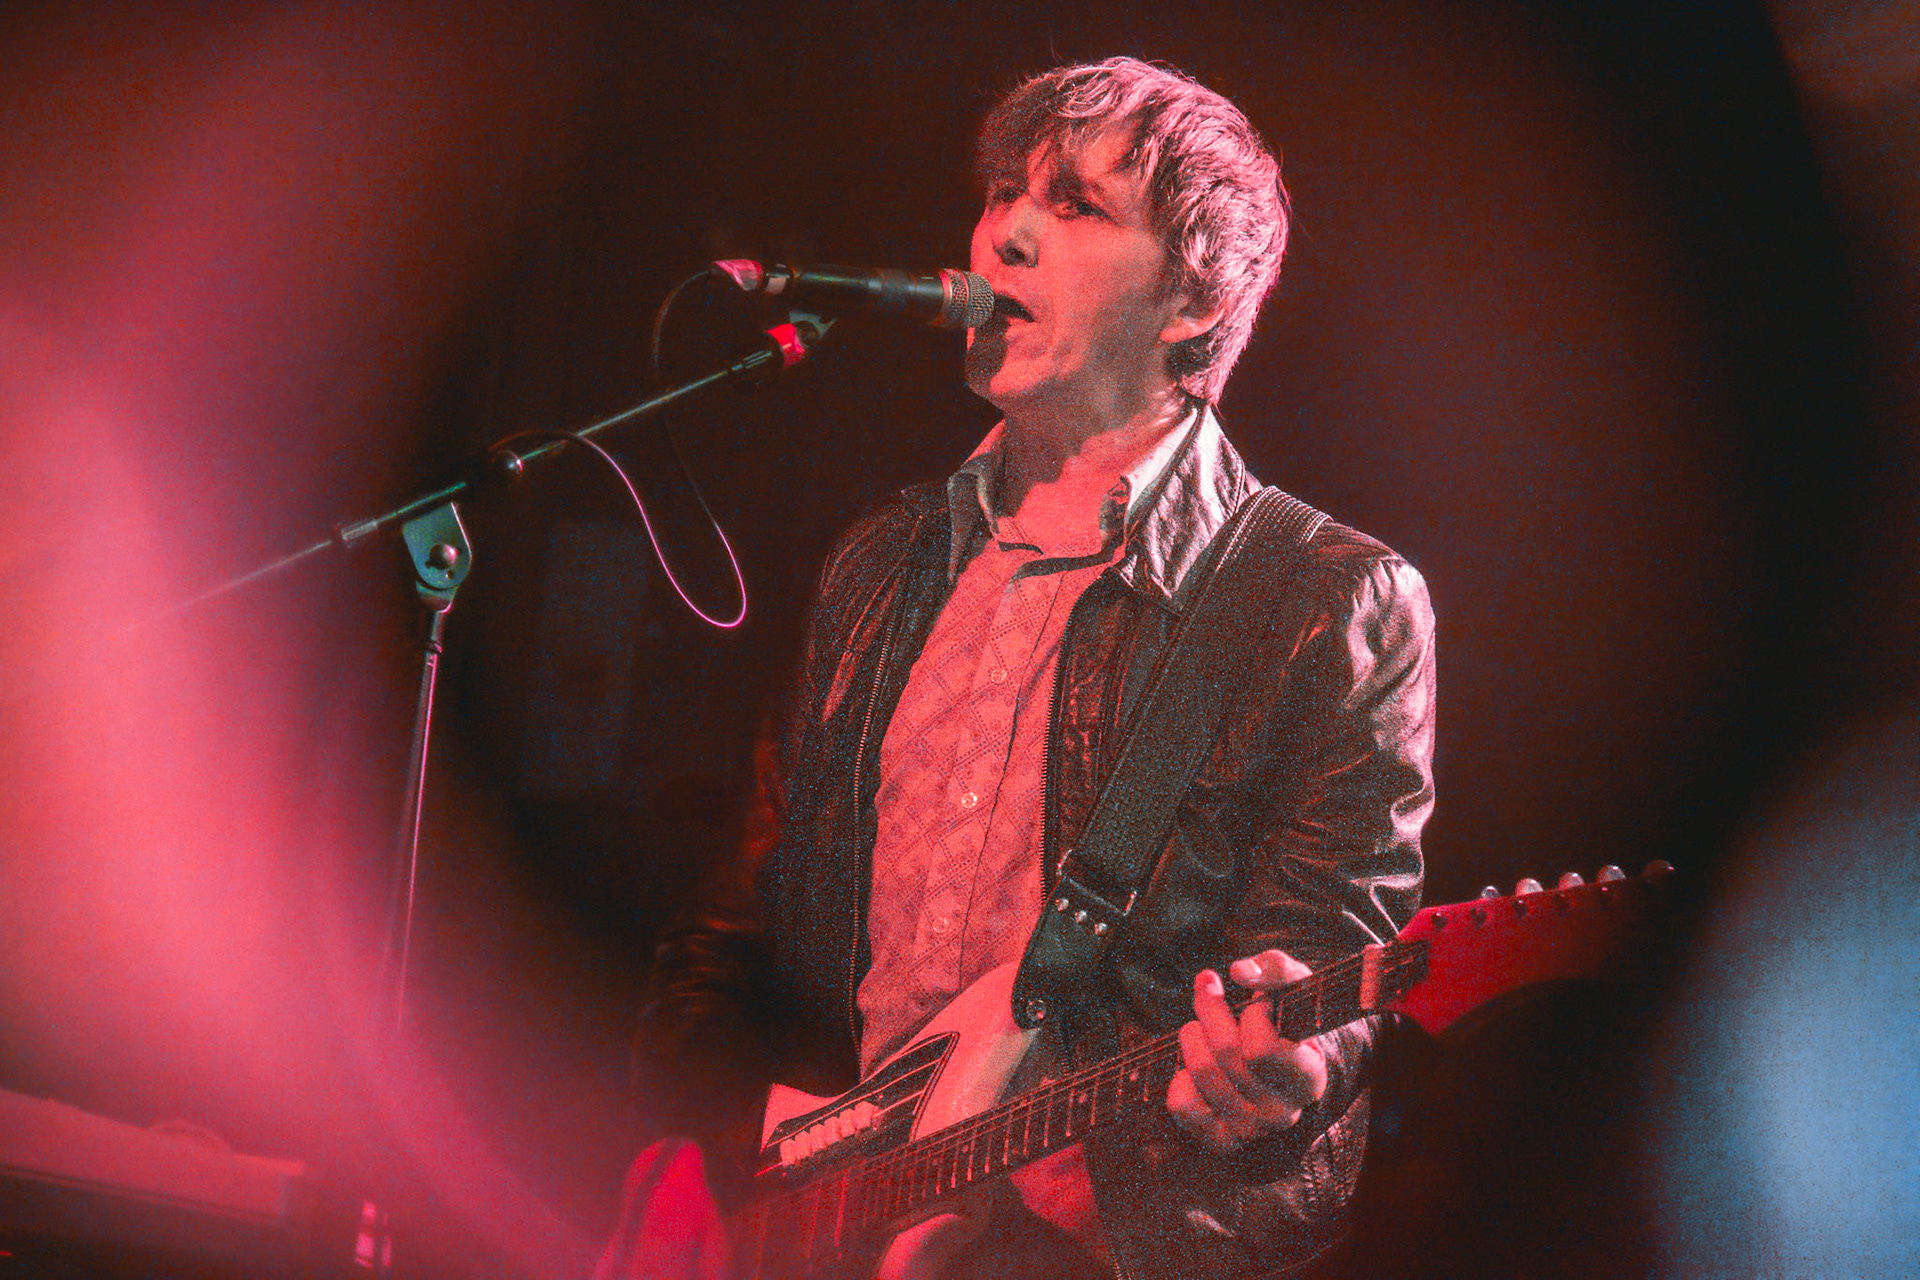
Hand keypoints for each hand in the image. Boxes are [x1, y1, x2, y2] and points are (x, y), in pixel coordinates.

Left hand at [1166, 948, 1327, 1154]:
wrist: (1286, 1067)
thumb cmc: (1290, 1020)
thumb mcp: (1296, 987)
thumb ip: (1276, 969)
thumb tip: (1239, 971)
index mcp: (1308, 1079)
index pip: (1262, 1050)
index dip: (1252, 1015)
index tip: (1257, 1001)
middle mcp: (1282, 1113)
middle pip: (1225, 1053)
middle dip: (1209, 1009)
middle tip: (1209, 990)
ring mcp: (1250, 1129)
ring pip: (1201, 1072)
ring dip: (1191, 1035)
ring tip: (1200, 1025)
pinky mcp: (1220, 1138)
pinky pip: (1183, 1105)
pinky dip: (1180, 1078)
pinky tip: (1193, 1065)